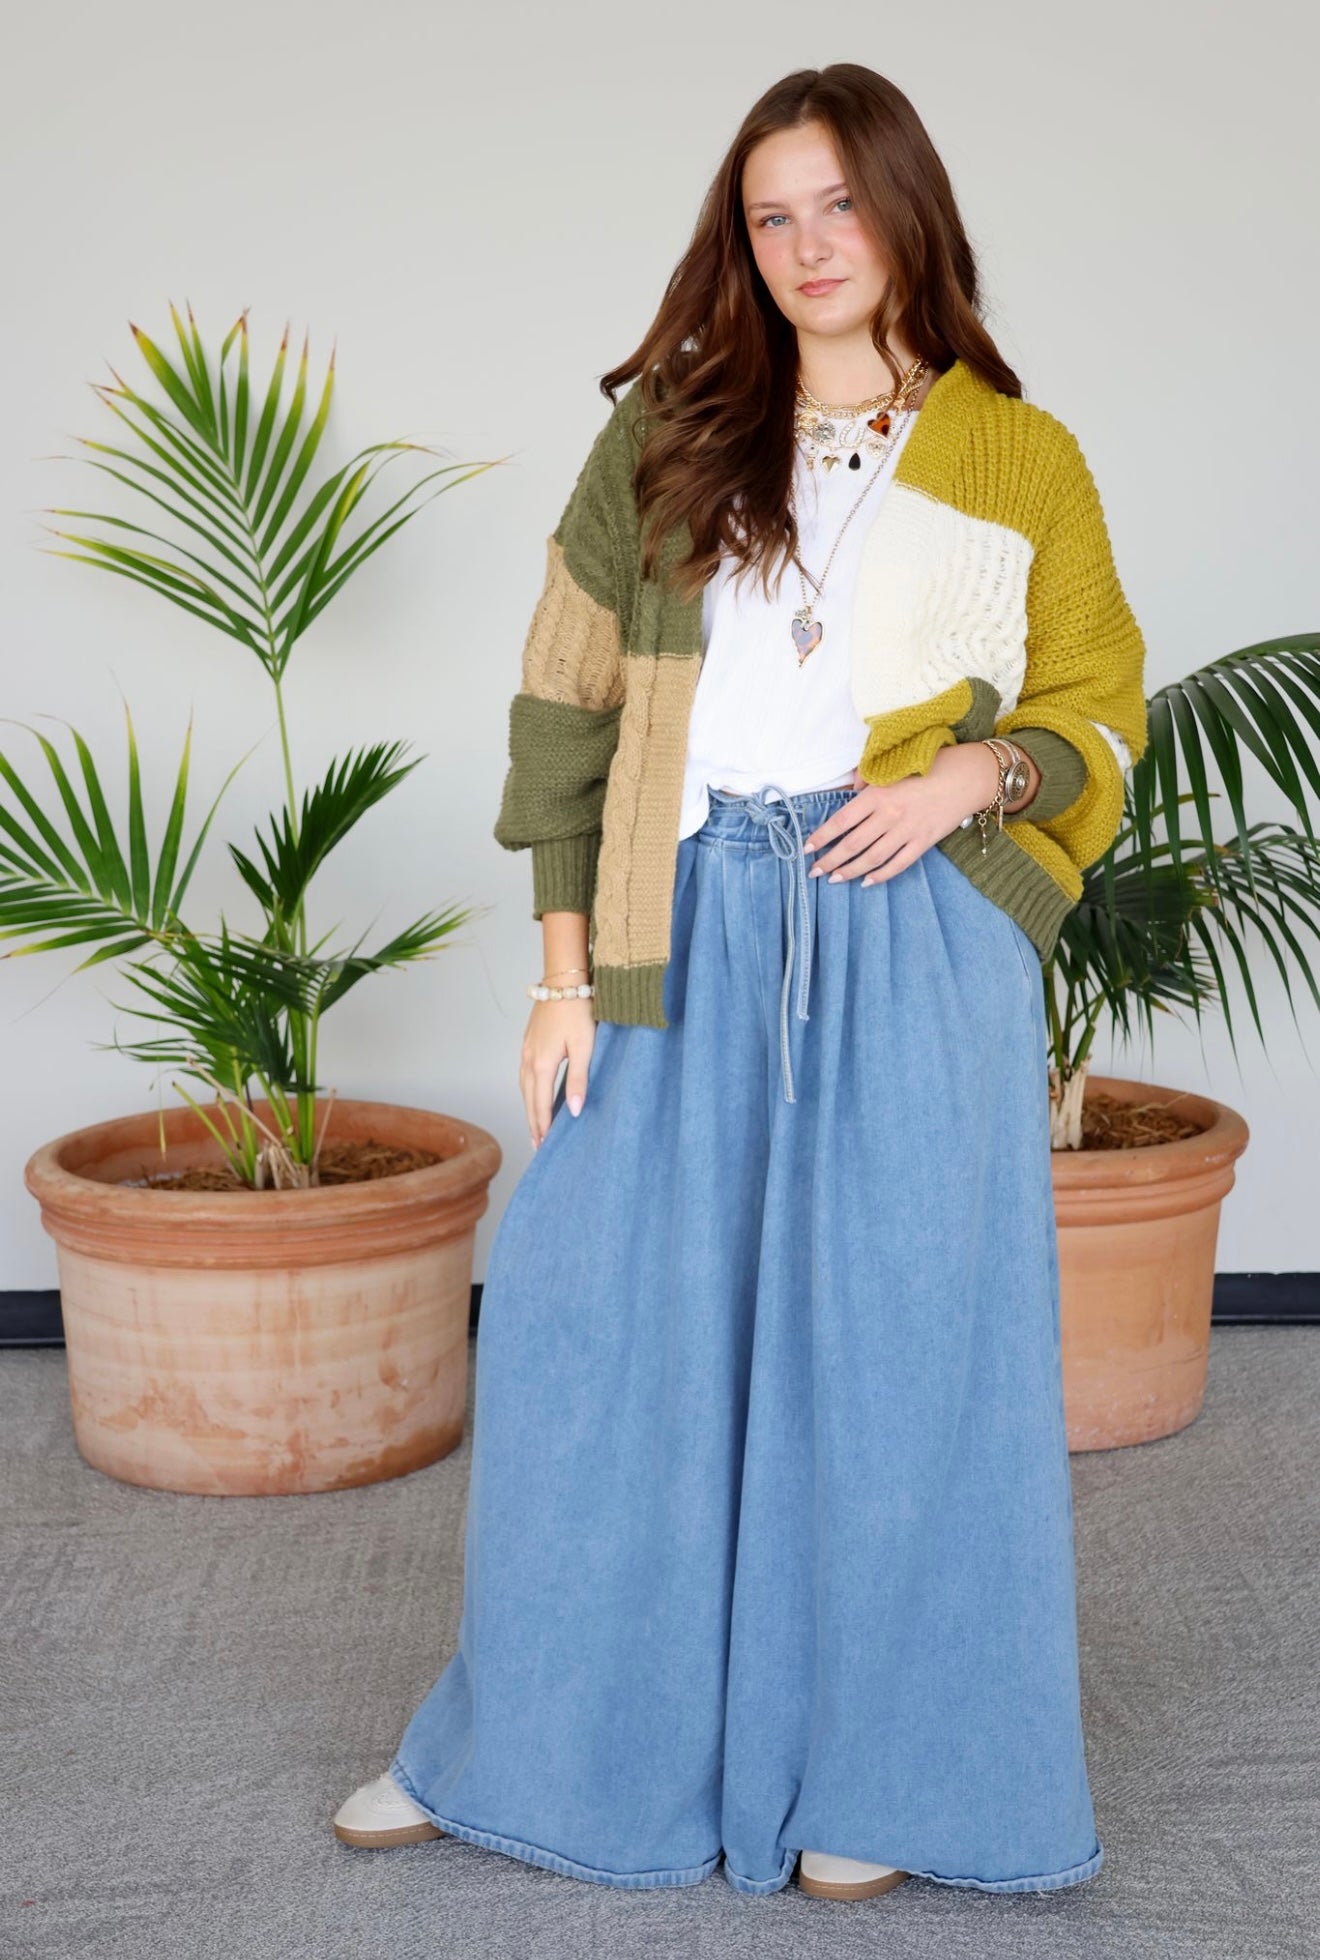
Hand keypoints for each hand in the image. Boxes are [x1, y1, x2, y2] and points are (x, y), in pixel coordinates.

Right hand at [520, 997, 595, 1147]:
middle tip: (537, 1144)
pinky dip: (528, 1090)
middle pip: (528, 1099)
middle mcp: (528, 1059)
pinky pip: (524, 1074)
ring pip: (524, 1087)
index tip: (544, 1145)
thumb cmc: (578, 1011)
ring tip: (535, 1125)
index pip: (541, 1104)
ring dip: (529, 1107)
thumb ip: (578, 1080)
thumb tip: (575, 1111)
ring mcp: (526, 1049)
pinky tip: (534, 1093)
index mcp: (541, 1064)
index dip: (543, 1126)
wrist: (564, 981)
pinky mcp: (529, 1041)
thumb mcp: (584, 1047)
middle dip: (533, 1122)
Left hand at [803, 745, 1002, 885]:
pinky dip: (880, 875)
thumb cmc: (929, 766)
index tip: (807, 848)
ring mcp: (907, 831)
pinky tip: (866, 881)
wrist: (967, 777)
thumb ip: (868, 780)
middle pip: (852, 845)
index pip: (841, 821)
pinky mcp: (923, 843)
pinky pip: (897, 865)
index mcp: (878, 795)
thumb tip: (849, 793)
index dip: (822, 837)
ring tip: (834, 879)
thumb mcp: (894, 766)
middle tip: (814, 872)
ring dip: (849, 871)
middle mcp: (889, 815)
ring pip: (871, 858)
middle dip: (829, 861)